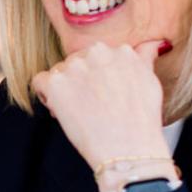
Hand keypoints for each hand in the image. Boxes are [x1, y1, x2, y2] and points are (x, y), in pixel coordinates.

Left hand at [29, 41, 172, 190]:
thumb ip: (144, 57)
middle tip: (90, 107)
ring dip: (63, 90)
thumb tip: (152, 44)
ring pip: (58, 72)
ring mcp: (74, 67)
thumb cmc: (141, 120)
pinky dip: (46, 96)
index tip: (102, 95)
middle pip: (76, 63)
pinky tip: (60, 110)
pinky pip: (39, 82)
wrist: (128, 148)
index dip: (95, 78)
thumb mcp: (150, 81)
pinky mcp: (55, 83)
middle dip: (79, 82)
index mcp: (118, 50)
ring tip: (79, 113)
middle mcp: (96, 52)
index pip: (96, 56)